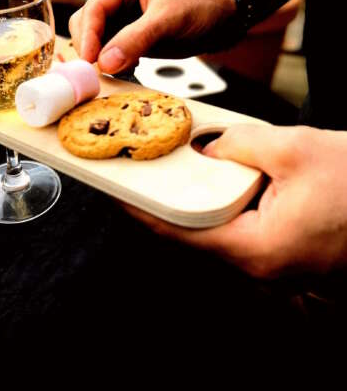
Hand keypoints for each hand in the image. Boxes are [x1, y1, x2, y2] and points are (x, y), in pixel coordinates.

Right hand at [68, 0, 235, 73]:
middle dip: (90, 47)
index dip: (88, 35)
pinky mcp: (126, 36)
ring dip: (98, 57)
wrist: (222, 20)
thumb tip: (105, 63)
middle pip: (86, 23)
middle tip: (96, 72)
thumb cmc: (201, 7)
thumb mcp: (170, 19)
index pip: (95, 7)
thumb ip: (137, 39)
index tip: (89, 60)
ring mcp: (120, 17)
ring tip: (111, 72)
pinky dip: (110, 62)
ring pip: (94, 39)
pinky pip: (107, 50)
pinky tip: (123, 70)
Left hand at [117, 124, 346, 278]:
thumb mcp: (294, 149)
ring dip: (195, 201)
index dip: (141, 209)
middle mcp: (262, 265)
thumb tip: (207, 148)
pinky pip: (240, 226)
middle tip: (142, 172)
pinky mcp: (283, 249)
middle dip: (165, 202)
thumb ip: (239, 144)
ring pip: (217, 230)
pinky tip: (218, 179)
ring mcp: (274, 261)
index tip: (116, 190)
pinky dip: (221, 203)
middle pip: (194, 233)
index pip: (179, 232)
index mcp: (258, 249)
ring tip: (176, 170)